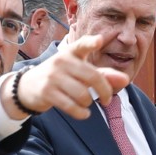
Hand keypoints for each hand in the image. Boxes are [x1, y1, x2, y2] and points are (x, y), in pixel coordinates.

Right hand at [9, 34, 130, 120]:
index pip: (82, 45)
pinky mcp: (46, 92)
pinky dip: (81, 113)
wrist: (28, 86)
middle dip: (105, 91)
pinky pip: (70, 106)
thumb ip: (104, 75)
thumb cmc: (62, 77)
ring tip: (87, 104)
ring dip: (89, 103)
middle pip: (92, 77)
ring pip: (82, 94)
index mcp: (71, 53)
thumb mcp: (80, 72)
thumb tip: (126, 80)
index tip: (99, 40)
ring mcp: (53, 76)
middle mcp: (62, 61)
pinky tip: (84, 114)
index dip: (91, 43)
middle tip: (107, 100)